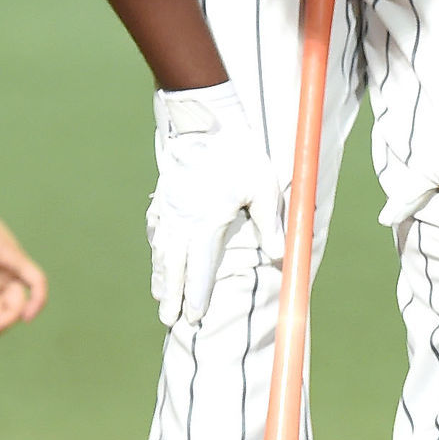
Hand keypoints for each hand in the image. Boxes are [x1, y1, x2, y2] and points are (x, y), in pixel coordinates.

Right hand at [147, 82, 284, 326]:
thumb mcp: (263, 188)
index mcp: (207, 223)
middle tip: (168, 320)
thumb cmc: (239, 153)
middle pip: (175, 266)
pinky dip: (156, 245)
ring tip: (159, 296)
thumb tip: (282, 257)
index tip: (194, 317)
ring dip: (161, 275)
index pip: (201, 268)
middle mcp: (183, 220)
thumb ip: (271, 224)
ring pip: (162, 249)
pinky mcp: (165, 192)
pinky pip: (157, 225)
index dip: (197, 295)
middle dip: (172, 295)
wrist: (206, 120)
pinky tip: (156, 253)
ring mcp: (170, 206)